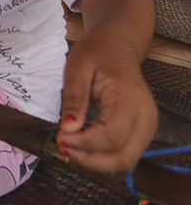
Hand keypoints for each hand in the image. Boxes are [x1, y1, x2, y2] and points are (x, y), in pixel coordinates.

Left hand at [56, 29, 157, 171]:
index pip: (112, 134)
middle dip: (91, 159)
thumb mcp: (77, 67)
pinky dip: (104, 157)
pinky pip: (126, 153)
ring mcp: (148, 125)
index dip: (85, 143)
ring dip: (97, 161)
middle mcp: (146, 116)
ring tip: (71, 147)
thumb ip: (74, 98)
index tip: (60, 138)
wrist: (117, 46)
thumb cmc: (96, 52)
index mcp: (129, 97)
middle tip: (63, 147)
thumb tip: (69, 128)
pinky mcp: (143, 130)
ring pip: (126, 160)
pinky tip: (84, 146)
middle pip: (124, 156)